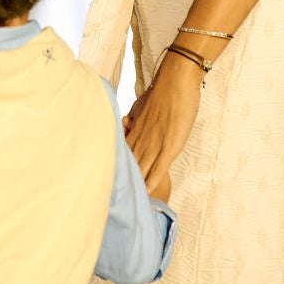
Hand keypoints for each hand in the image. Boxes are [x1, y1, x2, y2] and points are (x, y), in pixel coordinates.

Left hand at [124, 57, 201, 196]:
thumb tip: (128, 123)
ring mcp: (155, 144)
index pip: (122, 156)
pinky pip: (159, 168)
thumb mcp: (140, 106)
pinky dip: (153, 181)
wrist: (175, 80)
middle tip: (115, 200)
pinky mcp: (169, 146)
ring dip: (137, 186)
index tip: (108, 183)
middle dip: (123, 183)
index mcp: (133, 132)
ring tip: (131, 203)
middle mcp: (141, 140)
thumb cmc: (160, 91)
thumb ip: (134, 118)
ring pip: (142, 170)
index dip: (117, 170)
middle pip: (129, 166)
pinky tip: (148, 193)